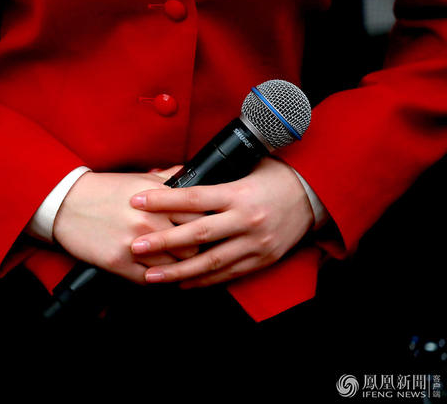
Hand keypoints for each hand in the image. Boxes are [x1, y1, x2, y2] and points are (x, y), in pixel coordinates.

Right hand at [53, 170, 200, 283]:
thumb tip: (190, 173)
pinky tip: (156, 272)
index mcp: (157, 198)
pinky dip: (156, 278)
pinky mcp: (119, 263)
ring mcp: (134, 244)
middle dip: (195, 249)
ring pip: (175, 267)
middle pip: (193, 246)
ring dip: (177, 267)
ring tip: (174, 263)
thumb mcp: (138, 178)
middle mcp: (148, 221)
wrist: (65, 204)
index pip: (199, 218)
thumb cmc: (103, 191)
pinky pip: (150, 280)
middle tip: (192, 250)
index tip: (206, 230)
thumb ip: (168, 178)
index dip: (205, 225)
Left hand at [129, 158, 313, 287]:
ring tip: (151, 276)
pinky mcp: (261, 260)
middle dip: (163, 242)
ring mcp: (254, 243)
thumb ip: (211, 175)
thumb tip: (168, 174)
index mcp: (238, 193)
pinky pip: (228, 274)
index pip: (193, 197)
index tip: (136, 201)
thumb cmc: (274, 176)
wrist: (315, 196)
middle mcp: (246, 220)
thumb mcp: (245, 166)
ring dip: (178, 271)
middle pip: (197, 234)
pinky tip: (182, 284)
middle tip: (135, 245)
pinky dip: (203, 281)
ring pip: (211, 262)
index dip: (162, 200)